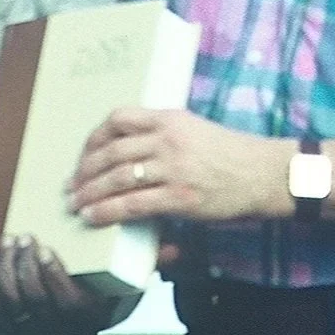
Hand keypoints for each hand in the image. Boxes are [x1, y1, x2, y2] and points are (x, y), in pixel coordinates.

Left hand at [0, 235, 119, 334]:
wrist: (80, 328)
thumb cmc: (95, 294)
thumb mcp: (109, 281)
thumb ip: (104, 261)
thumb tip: (97, 221)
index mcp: (87, 318)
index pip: (68, 302)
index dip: (53, 274)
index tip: (46, 249)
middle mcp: (60, 332)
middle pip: (36, 299)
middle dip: (26, 264)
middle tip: (25, 238)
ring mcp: (34, 334)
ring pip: (13, 302)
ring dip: (7, 267)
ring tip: (9, 242)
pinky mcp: (12, 331)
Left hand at [68, 107, 285, 225]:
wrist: (262, 173)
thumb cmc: (229, 153)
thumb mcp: (193, 128)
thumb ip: (163, 133)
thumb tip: (129, 150)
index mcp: (169, 117)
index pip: (118, 118)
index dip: (94, 138)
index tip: (83, 153)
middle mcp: (167, 139)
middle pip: (112, 151)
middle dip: (85, 169)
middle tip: (71, 184)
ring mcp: (173, 168)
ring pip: (118, 178)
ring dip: (91, 192)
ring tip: (76, 203)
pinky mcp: (180, 197)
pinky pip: (133, 204)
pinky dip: (108, 211)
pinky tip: (94, 217)